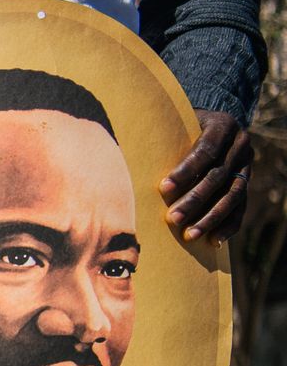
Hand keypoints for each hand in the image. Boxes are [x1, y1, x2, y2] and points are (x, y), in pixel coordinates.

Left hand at [162, 110, 251, 243]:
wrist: (208, 128)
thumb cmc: (178, 129)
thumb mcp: (172, 125)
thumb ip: (158, 136)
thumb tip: (117, 147)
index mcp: (223, 125)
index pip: (206, 149)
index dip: (186, 170)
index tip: (163, 188)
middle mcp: (240, 145)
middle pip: (218, 176)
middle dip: (195, 200)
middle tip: (172, 218)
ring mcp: (247, 166)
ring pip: (232, 195)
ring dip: (210, 217)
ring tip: (190, 235)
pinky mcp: (247, 184)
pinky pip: (241, 207)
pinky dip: (228, 225)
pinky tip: (214, 240)